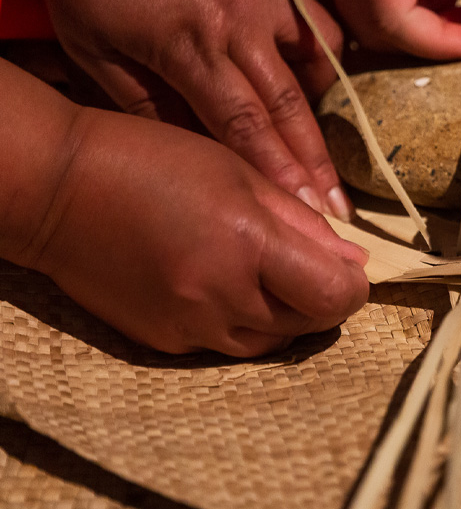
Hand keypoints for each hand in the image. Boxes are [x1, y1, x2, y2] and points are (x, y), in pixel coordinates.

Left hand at [23, 0, 351, 219]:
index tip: (307, 210)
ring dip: (326, 112)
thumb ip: (139, 98)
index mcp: (191, 45)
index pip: (246, 126)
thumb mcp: (87, 39)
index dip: (279, 174)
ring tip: (331, 150)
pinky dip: (325, 58)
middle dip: (316, 164)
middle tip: (340, 208)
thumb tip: (184, 146)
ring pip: (317, 64)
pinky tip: (321, 80)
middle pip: (291, 108)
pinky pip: (318, 22)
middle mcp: (242, 23)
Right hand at [30, 106, 369, 356]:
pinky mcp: (164, 342)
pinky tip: (225, 286)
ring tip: (270, 275)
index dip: (354, 286)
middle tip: (312, 267)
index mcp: (248, 243)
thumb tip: (353, 260)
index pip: (335, 296)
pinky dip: (241, 323)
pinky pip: (225, 347)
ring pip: (271, 343)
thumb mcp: (241, 172)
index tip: (350, 268)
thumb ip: (303, 222)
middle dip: (323, 299)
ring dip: (286, 317)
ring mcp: (190, 326)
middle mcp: (222, 296)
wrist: (59, 190)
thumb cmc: (153, 162)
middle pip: (309, 324)